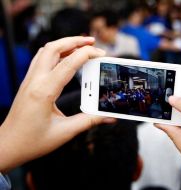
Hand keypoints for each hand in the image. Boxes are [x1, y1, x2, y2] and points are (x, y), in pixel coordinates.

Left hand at [0, 36, 114, 171]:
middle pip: (53, 48)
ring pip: (45, 51)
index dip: (87, 54)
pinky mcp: (28, 83)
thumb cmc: (32, 141)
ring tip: (80, 46)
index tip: (101, 53)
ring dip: (64, 44)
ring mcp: (29, 80)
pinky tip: (64, 58)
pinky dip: (55, 52)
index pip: (68, 63)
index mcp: (44, 91)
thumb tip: (108, 117)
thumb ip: (90, 121)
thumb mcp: (65, 132)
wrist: (8, 145)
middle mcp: (35, 81)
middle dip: (74, 40)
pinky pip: (41, 59)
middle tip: (91, 41)